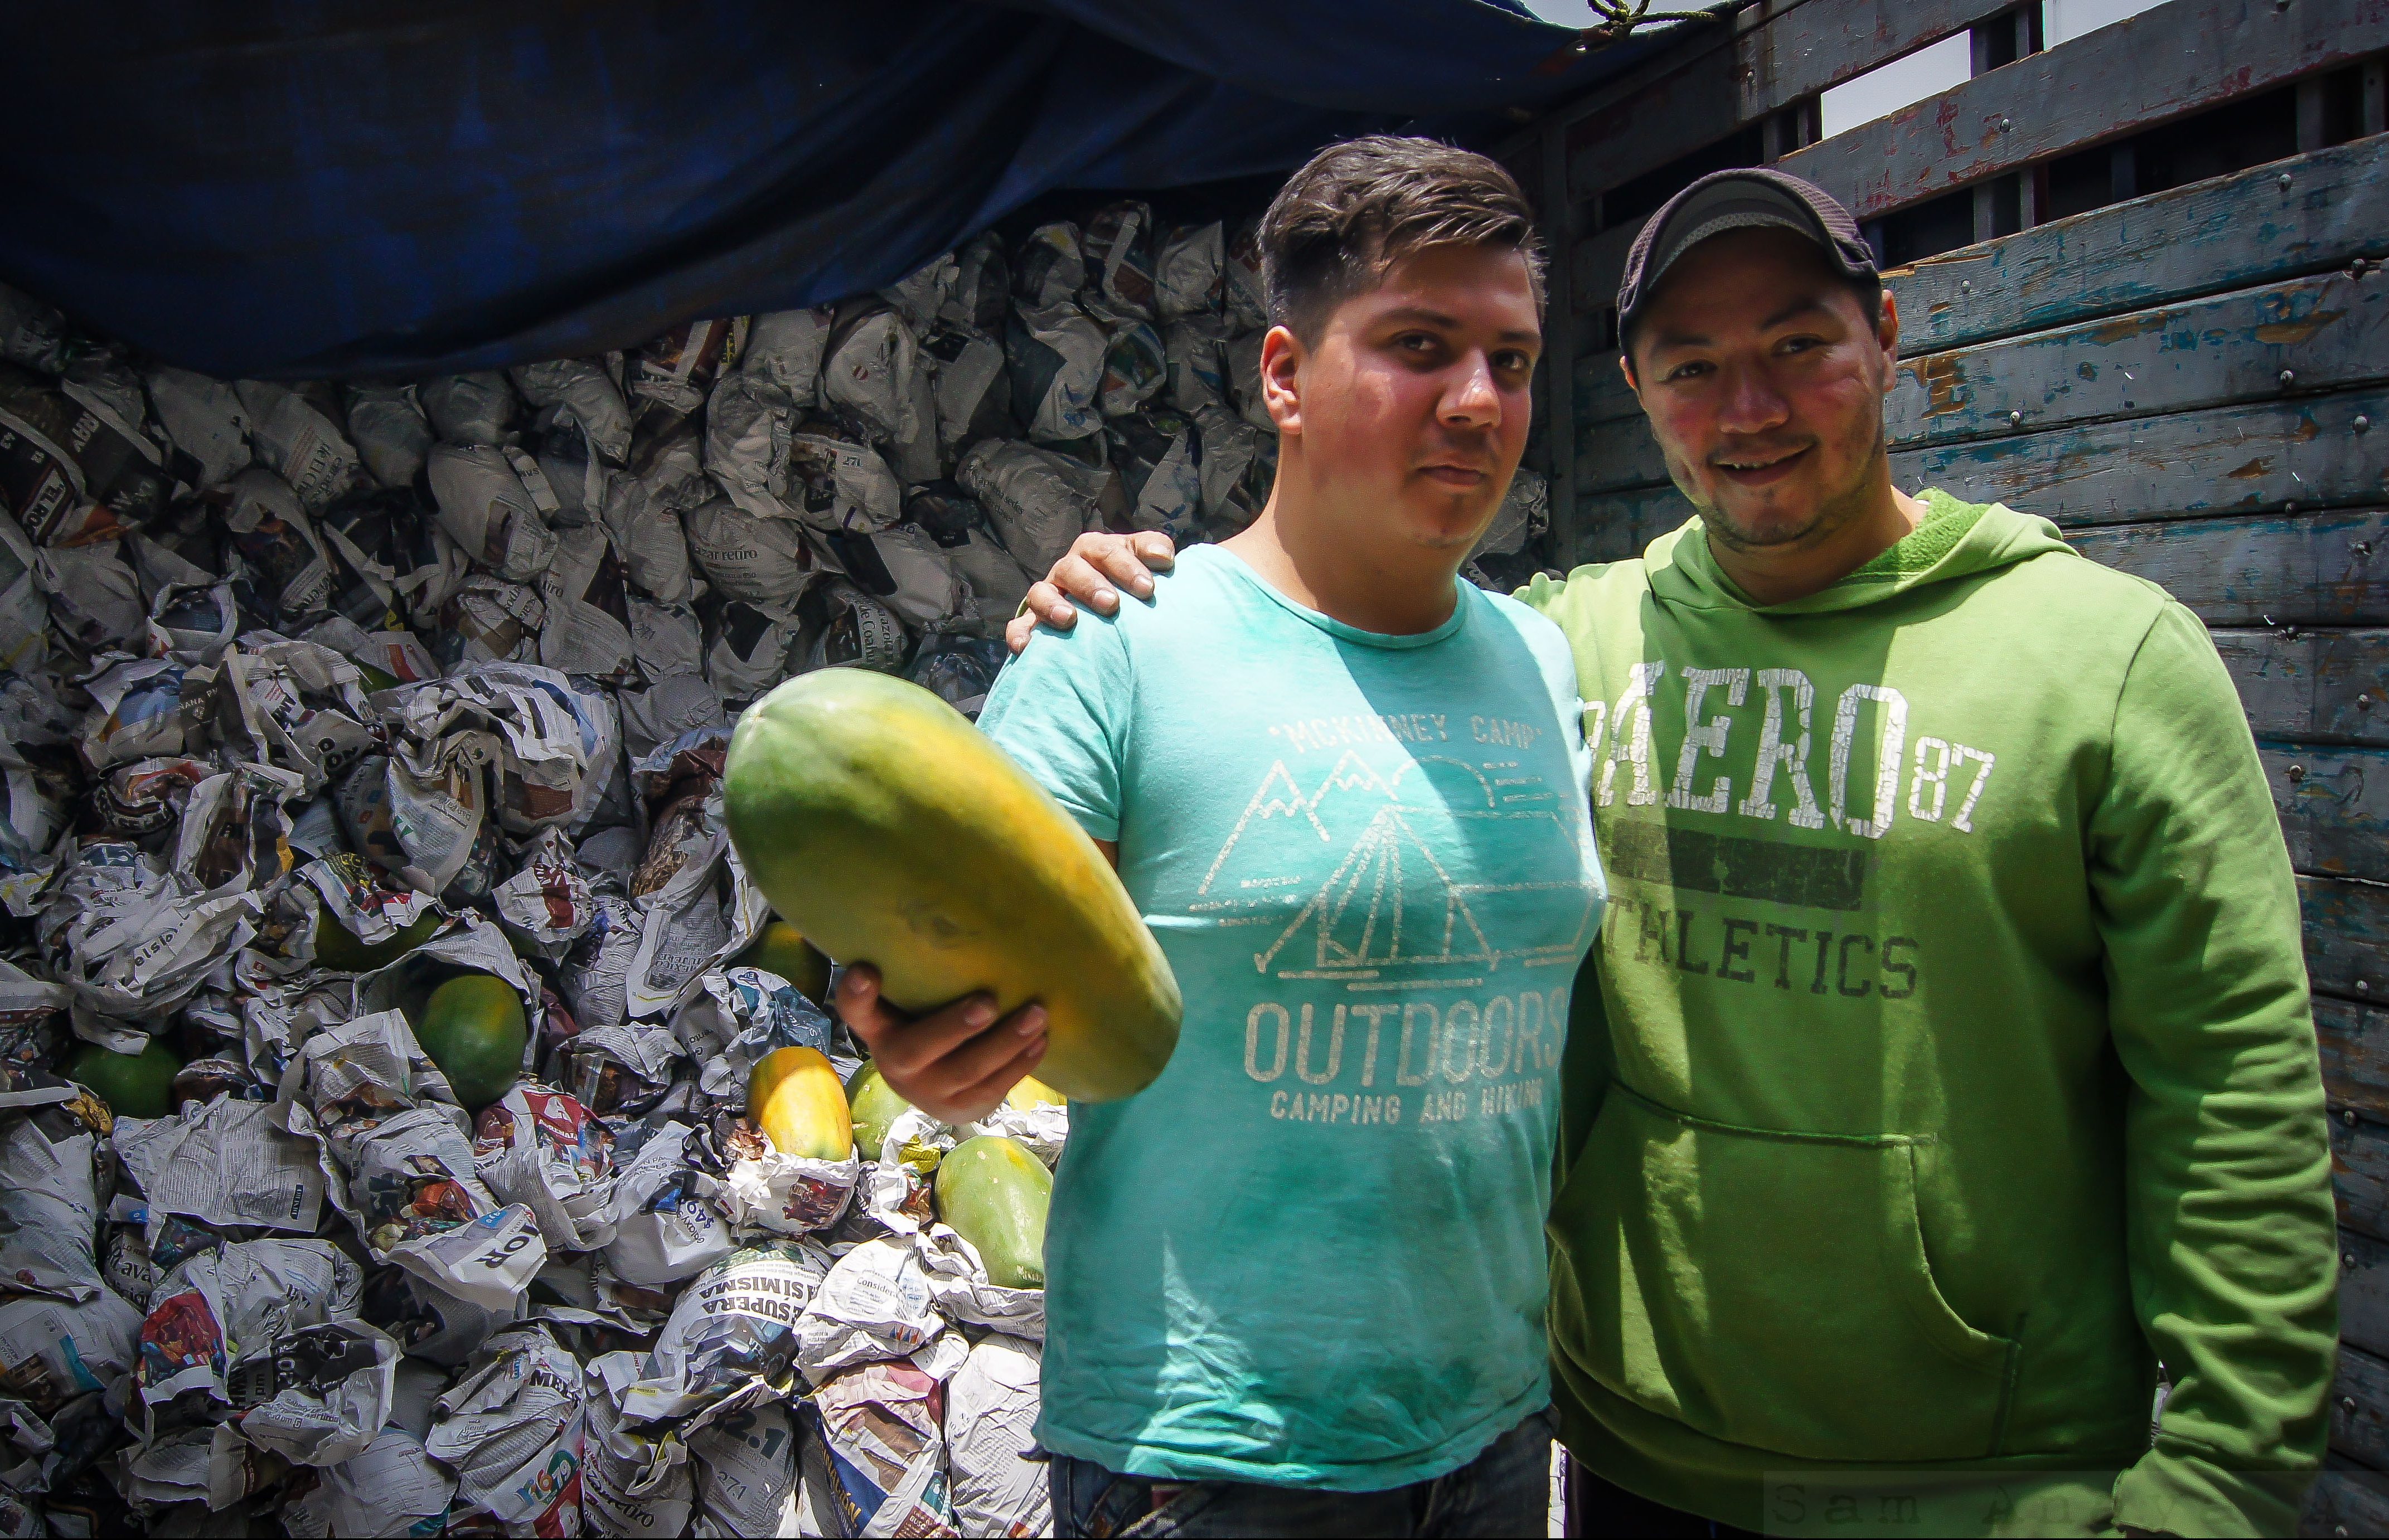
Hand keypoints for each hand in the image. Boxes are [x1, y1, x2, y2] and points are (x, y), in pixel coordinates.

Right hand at [834, 964, 1048, 1123]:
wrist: (933, 1086)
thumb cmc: (926, 1023)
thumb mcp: (912, 1002)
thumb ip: (918, 975)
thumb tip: (962, 913)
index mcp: (879, 1029)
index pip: (856, 1012)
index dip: (857, 994)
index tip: (866, 970)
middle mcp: (896, 1064)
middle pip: (917, 1048)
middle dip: (954, 1026)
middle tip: (989, 1001)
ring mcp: (929, 1092)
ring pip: (967, 1071)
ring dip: (1006, 1042)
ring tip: (1037, 1014)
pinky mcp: (962, 1108)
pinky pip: (993, 1088)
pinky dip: (1020, 1063)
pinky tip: (1040, 1040)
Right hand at [1003, 530, 1177, 654]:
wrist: (1104, 612)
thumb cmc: (1129, 585)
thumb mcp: (1143, 564)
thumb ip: (1156, 552)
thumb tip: (1165, 558)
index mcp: (1096, 552)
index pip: (1108, 550)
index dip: (1126, 566)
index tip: (1148, 588)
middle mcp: (1069, 570)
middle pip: (1073, 567)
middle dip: (1091, 584)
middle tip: (1111, 604)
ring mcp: (1048, 596)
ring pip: (1041, 592)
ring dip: (1053, 604)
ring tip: (1069, 620)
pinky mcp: (1032, 622)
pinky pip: (1019, 626)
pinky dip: (1020, 634)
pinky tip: (1026, 647)